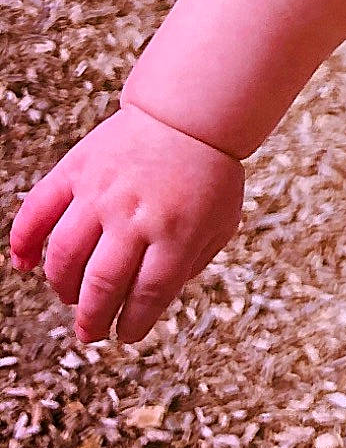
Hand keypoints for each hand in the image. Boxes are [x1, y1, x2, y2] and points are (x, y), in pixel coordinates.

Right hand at [9, 104, 244, 342]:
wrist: (190, 113)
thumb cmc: (209, 174)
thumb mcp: (221, 224)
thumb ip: (190, 265)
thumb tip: (148, 303)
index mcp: (177, 233)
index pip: (147, 296)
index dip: (133, 323)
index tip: (125, 334)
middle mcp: (135, 215)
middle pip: (103, 283)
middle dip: (92, 318)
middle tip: (91, 331)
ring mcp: (101, 192)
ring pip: (65, 255)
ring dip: (62, 287)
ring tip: (70, 298)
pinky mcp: (77, 170)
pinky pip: (38, 211)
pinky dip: (23, 241)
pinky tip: (24, 264)